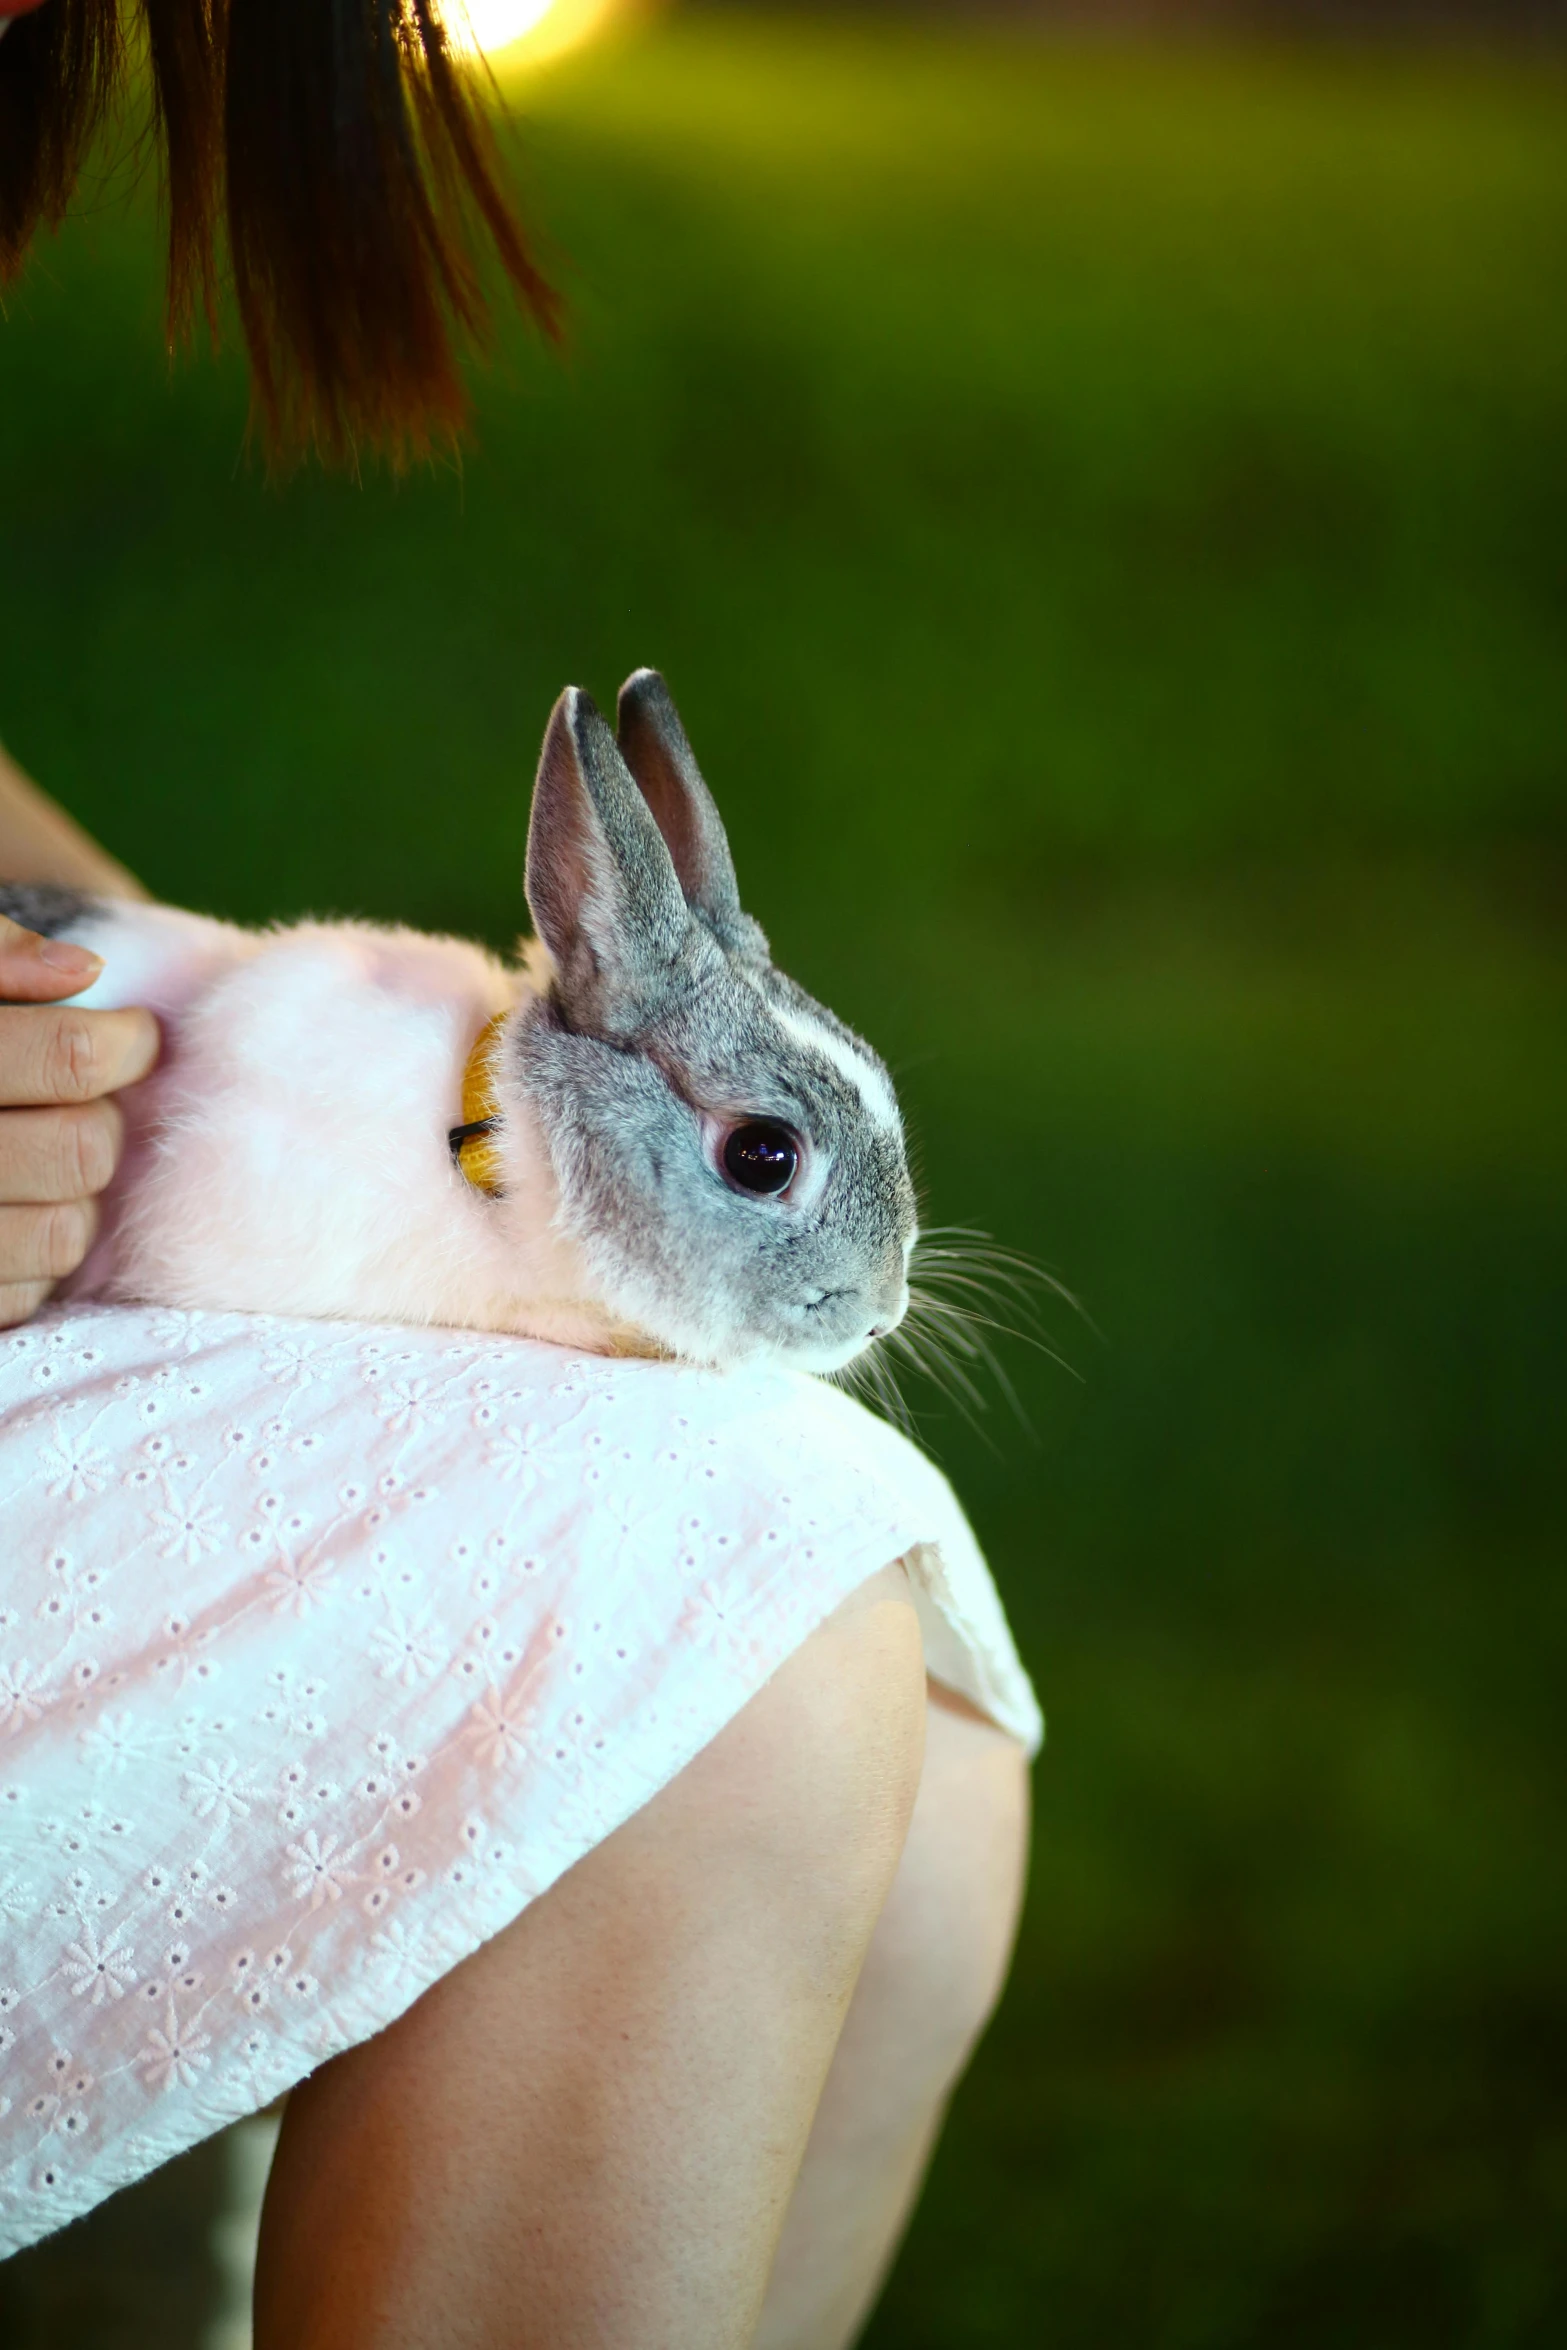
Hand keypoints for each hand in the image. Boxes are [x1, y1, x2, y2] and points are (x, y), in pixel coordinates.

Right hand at [0, 916, 159, 1328]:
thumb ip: (1, 953)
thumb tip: (81, 970)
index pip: (72, 1057)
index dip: (125, 1044)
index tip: (133, 1036)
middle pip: (83, 1150)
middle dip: (99, 1122)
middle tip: (80, 1104)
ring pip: (67, 1231)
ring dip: (76, 1196)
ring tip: (43, 1158)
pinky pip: (31, 1293)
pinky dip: (39, 1257)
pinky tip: (17, 1211)